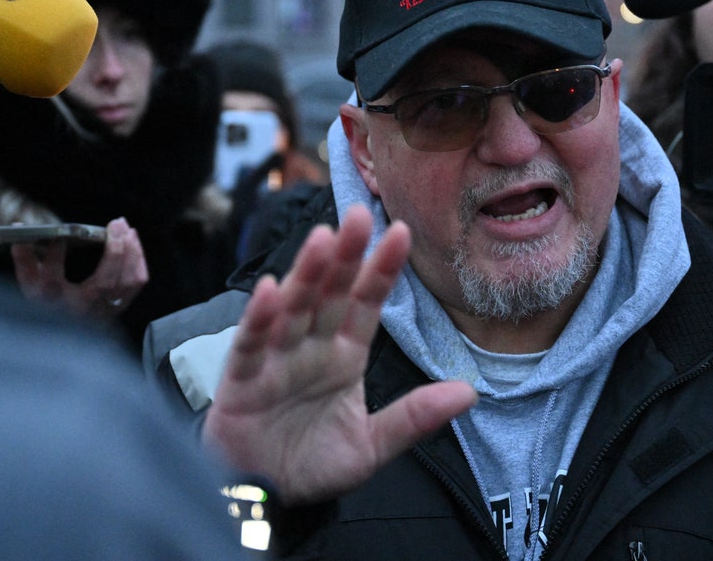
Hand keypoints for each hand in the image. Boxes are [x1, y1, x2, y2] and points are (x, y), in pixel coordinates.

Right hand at [11, 217, 147, 320]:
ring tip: (125, 228)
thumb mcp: (29, 283)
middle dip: (113, 251)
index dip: (54, 258)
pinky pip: (137, 283)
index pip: (52, 282)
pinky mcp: (119, 306)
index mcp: (55, 303)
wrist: (67, 331)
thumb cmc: (48, 301)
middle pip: (104, 283)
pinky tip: (132, 241)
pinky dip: (138, 260)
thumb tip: (18, 229)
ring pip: (127, 282)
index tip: (58, 238)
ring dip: (131, 252)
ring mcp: (104, 310)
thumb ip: (23, 257)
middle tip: (115, 223)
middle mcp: (82, 310)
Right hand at [202, 204, 477, 504]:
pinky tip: (270, 291)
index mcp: (343, 356)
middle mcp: (309, 347)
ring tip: (322, 239)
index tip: (402, 233)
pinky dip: (258, 318)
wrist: (264, 498)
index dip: (382, 270)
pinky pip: (249, 344)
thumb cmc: (312, 465)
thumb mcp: (372, 445)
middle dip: (344, 255)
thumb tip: (471, 392)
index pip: (366, 304)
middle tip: (359, 214)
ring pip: (292, 308)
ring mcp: (274, 359)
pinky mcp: (240, 380)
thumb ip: (415, 417)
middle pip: (329, 294)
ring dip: (306, 274)